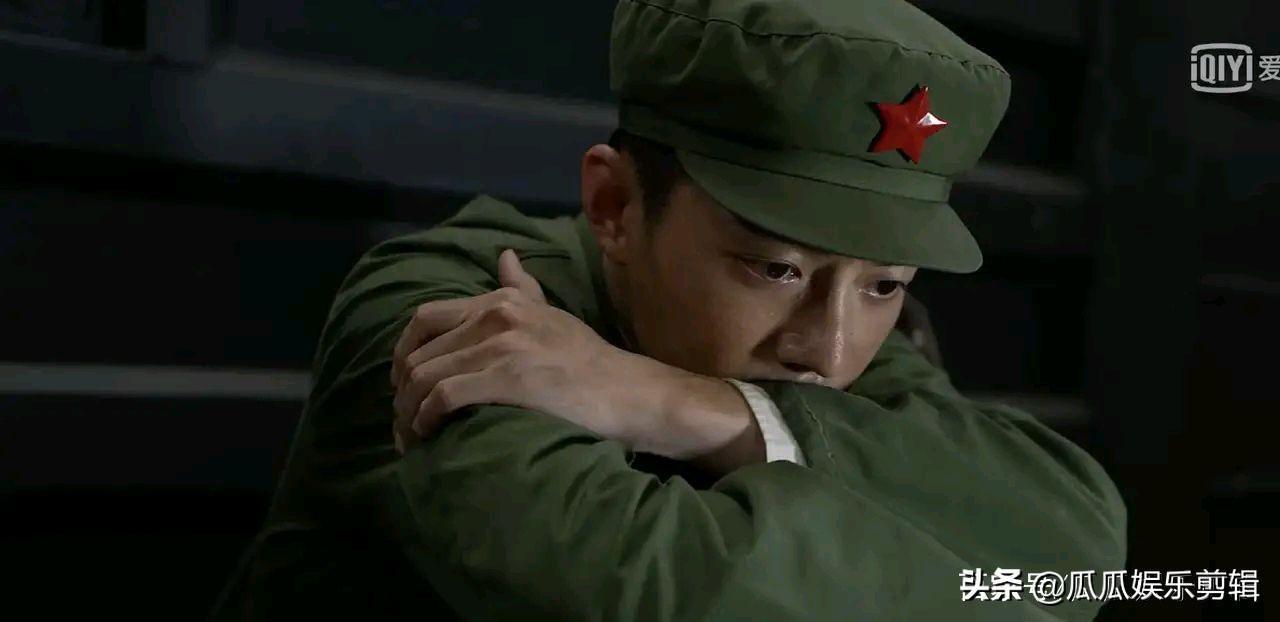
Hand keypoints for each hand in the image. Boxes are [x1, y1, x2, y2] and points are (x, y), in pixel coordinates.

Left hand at [390, 250, 662, 449]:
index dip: (403, 352)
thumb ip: (523, 288)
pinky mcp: (507, 379)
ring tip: (409, 437)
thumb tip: (505, 255)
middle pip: (419, 351)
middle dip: (401, 390)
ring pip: (426, 376)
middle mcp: (496, 315)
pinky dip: (426, 419)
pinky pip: (445, 396)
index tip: (402, 382)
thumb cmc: (590, 362)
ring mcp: (501, 346)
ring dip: (408, 411)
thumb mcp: (552, 315)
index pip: (426, 316)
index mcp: (502, 299)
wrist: (629, 392)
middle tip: (401, 420)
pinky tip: (427, 435)